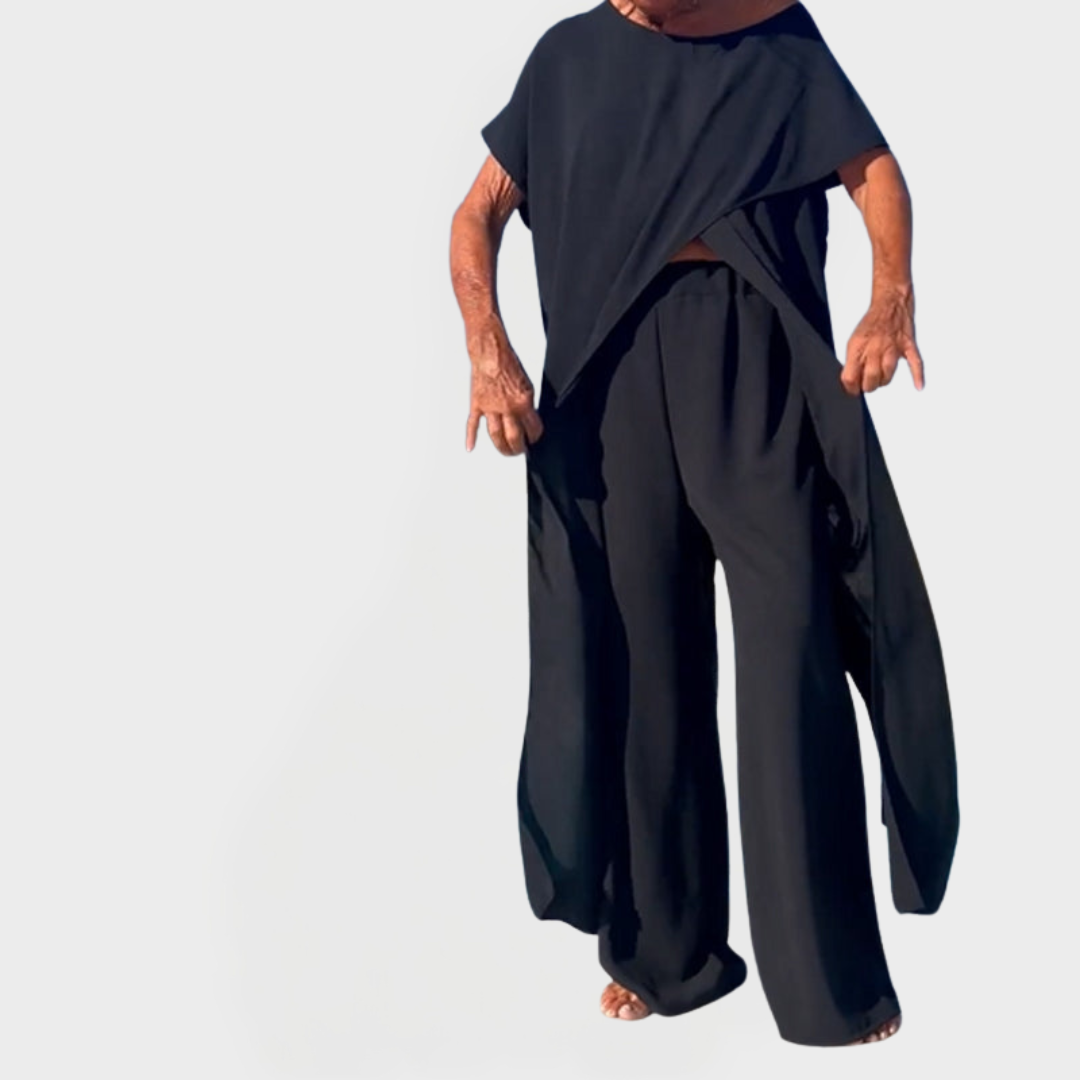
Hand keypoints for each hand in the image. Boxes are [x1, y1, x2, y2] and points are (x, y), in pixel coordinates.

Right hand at [465, 325, 544, 454]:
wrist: (490, 351)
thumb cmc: (508, 363)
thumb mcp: (527, 384)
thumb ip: (527, 404)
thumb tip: (528, 418)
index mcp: (523, 402)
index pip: (533, 429)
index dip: (535, 437)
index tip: (534, 440)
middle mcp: (507, 408)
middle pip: (514, 437)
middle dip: (519, 448)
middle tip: (521, 451)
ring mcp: (490, 408)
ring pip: (495, 435)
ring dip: (501, 447)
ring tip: (505, 452)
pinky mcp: (477, 404)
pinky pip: (473, 424)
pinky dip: (471, 437)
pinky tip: (471, 447)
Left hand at [841, 287, 924, 394]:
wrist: (890, 302)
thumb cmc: (872, 322)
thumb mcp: (854, 340)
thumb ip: (852, 360)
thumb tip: (851, 378)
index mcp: (858, 347)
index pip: (850, 376)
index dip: (850, 387)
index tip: (852, 389)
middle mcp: (875, 347)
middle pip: (870, 378)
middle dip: (867, 386)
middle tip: (867, 385)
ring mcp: (892, 346)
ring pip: (887, 374)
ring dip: (883, 381)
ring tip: (880, 380)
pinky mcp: (907, 344)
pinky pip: (914, 362)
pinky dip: (917, 374)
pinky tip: (918, 385)